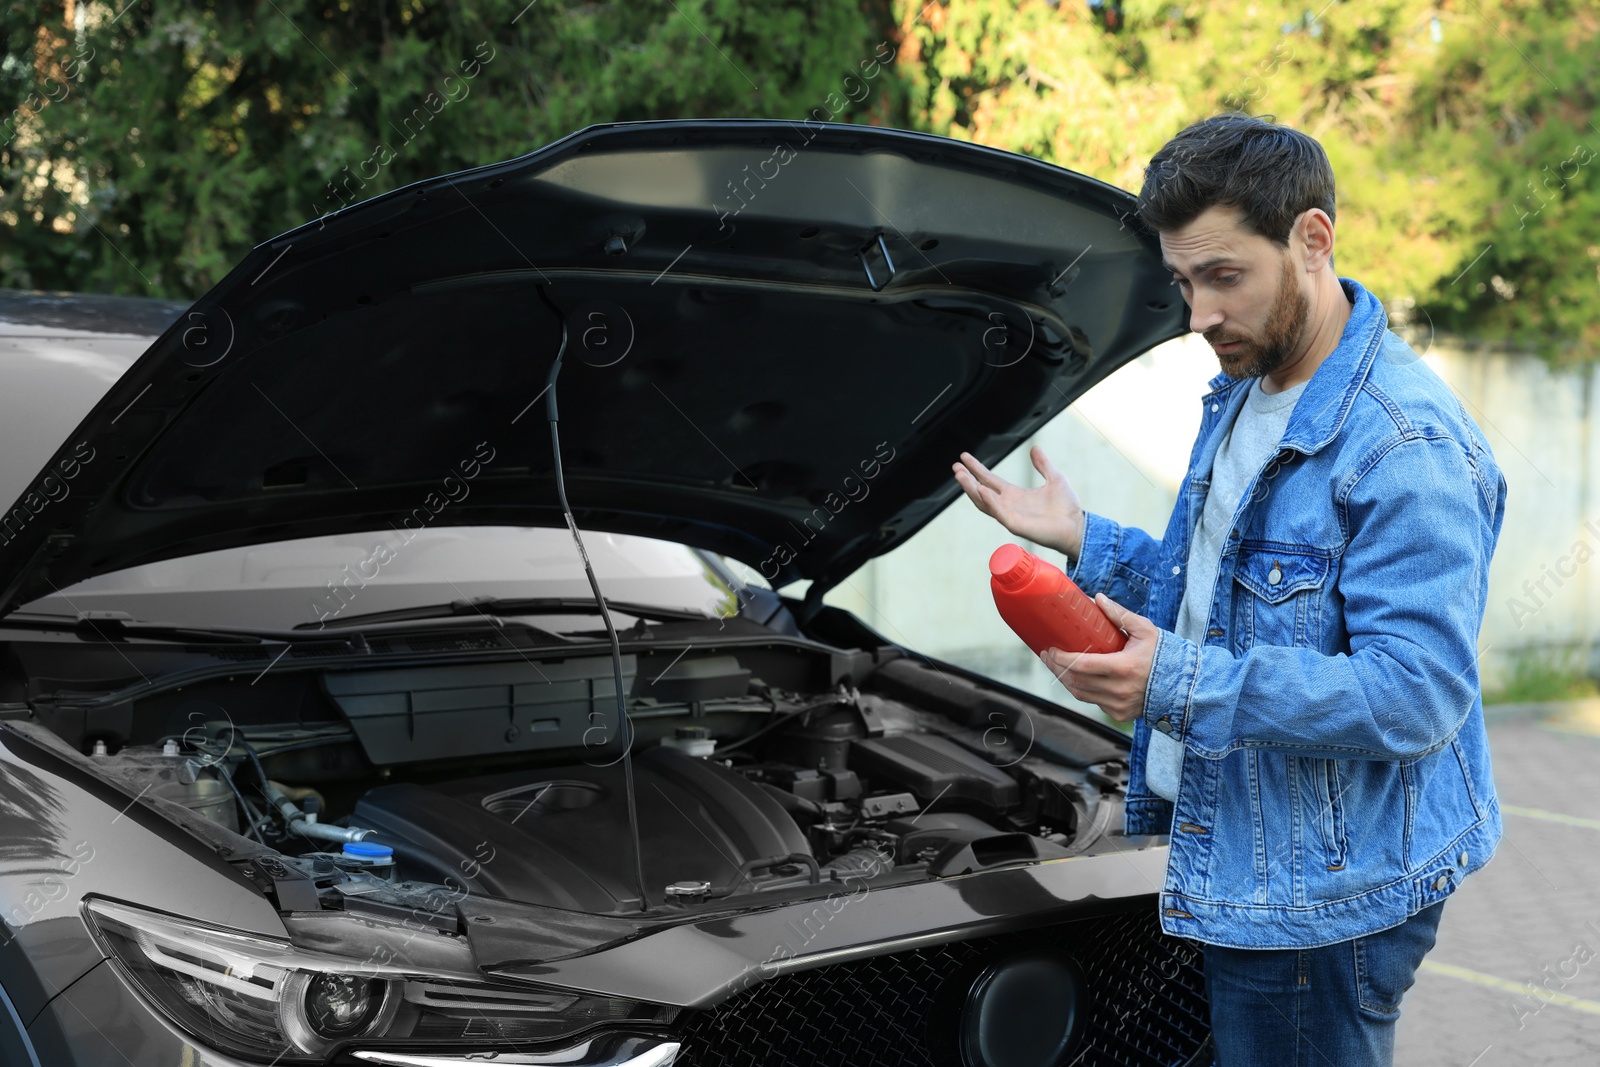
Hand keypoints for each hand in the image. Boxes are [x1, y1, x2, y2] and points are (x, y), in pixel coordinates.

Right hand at [952, 445, 1084, 559]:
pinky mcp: (1015, 525)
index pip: (989, 479)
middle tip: (956, 466)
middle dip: (967, 479)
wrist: (1076, 526)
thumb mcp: (1055, 478)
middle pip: (981, 490)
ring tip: (960, 476)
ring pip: (984, 502)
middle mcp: (1008, 505)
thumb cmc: (1066, 507)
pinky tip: (981, 490)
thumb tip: (1035, 448)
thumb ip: (1043, 464)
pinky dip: (989, 501)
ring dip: (971, 489)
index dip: (977, 468)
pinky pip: (998, 513)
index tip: (964, 457)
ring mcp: (1010, 515)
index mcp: (1014, 495)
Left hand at [1039, 594, 1158, 721]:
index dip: (1061, 658)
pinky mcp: (1119, 714)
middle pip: (1076, 681)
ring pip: (1081, 695)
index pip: (1082, 665)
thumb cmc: (1163, 654)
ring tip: (1057, 666)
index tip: (1051, 649)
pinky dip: (1083, 690)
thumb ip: (1119, 614)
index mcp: (1124, 668)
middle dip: (1057, 668)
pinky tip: (1077, 678)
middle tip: (1047, 656)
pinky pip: (1093, 702)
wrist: (1183, 685)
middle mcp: (1119, 690)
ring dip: (1065, 680)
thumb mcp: (1144, 630)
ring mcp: (1119, 705)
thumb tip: (1096, 597)